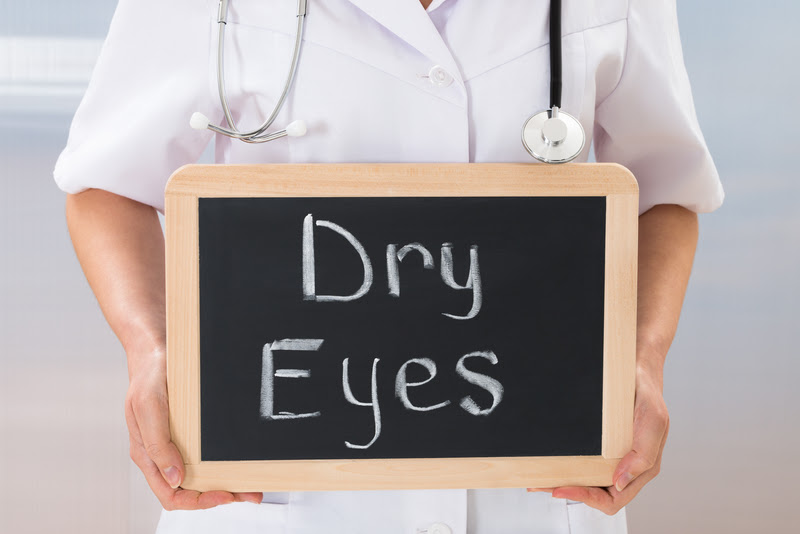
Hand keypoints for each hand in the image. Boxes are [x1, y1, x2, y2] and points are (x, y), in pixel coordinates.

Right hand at [125, 346, 262, 509]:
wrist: (157, 350)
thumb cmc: (147, 376)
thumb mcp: (148, 407)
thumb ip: (157, 444)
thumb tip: (174, 479)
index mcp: (147, 455)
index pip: (170, 494)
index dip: (197, 501)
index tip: (223, 495)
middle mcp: (162, 454)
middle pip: (190, 490)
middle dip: (219, 495)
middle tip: (247, 493)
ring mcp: (176, 443)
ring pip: (201, 475)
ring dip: (226, 482)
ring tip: (250, 485)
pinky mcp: (189, 432)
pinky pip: (206, 455)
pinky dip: (224, 463)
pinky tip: (240, 462)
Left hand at [528, 358, 669, 514]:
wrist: (637, 370)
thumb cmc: (648, 394)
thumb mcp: (653, 420)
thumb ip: (644, 455)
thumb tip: (620, 483)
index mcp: (643, 468)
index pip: (613, 499)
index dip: (587, 497)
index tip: (562, 488)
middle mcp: (627, 467)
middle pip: (596, 494)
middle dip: (568, 491)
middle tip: (540, 484)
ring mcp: (613, 457)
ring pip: (588, 481)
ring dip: (563, 482)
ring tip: (538, 479)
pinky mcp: (602, 445)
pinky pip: (584, 463)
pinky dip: (565, 466)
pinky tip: (548, 462)